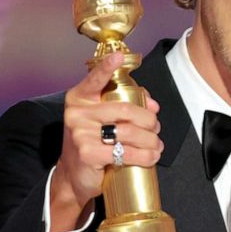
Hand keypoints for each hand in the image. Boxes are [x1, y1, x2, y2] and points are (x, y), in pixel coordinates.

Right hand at [50, 53, 162, 231]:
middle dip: (149, 121)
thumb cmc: (92, 142)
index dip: (107, 67)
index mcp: (79, 98)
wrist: (74, 174)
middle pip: (125, 109)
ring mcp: (80, 133)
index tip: (118, 57)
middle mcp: (77, 113)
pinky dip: (144, 156)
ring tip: (156, 145)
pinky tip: (151, 157)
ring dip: (150, 140)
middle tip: (156, 129)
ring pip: (128, 131)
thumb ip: (124, 105)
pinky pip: (125, 152)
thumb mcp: (102, 119)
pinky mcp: (87, 153)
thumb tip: (152, 104)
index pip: (94, 79)